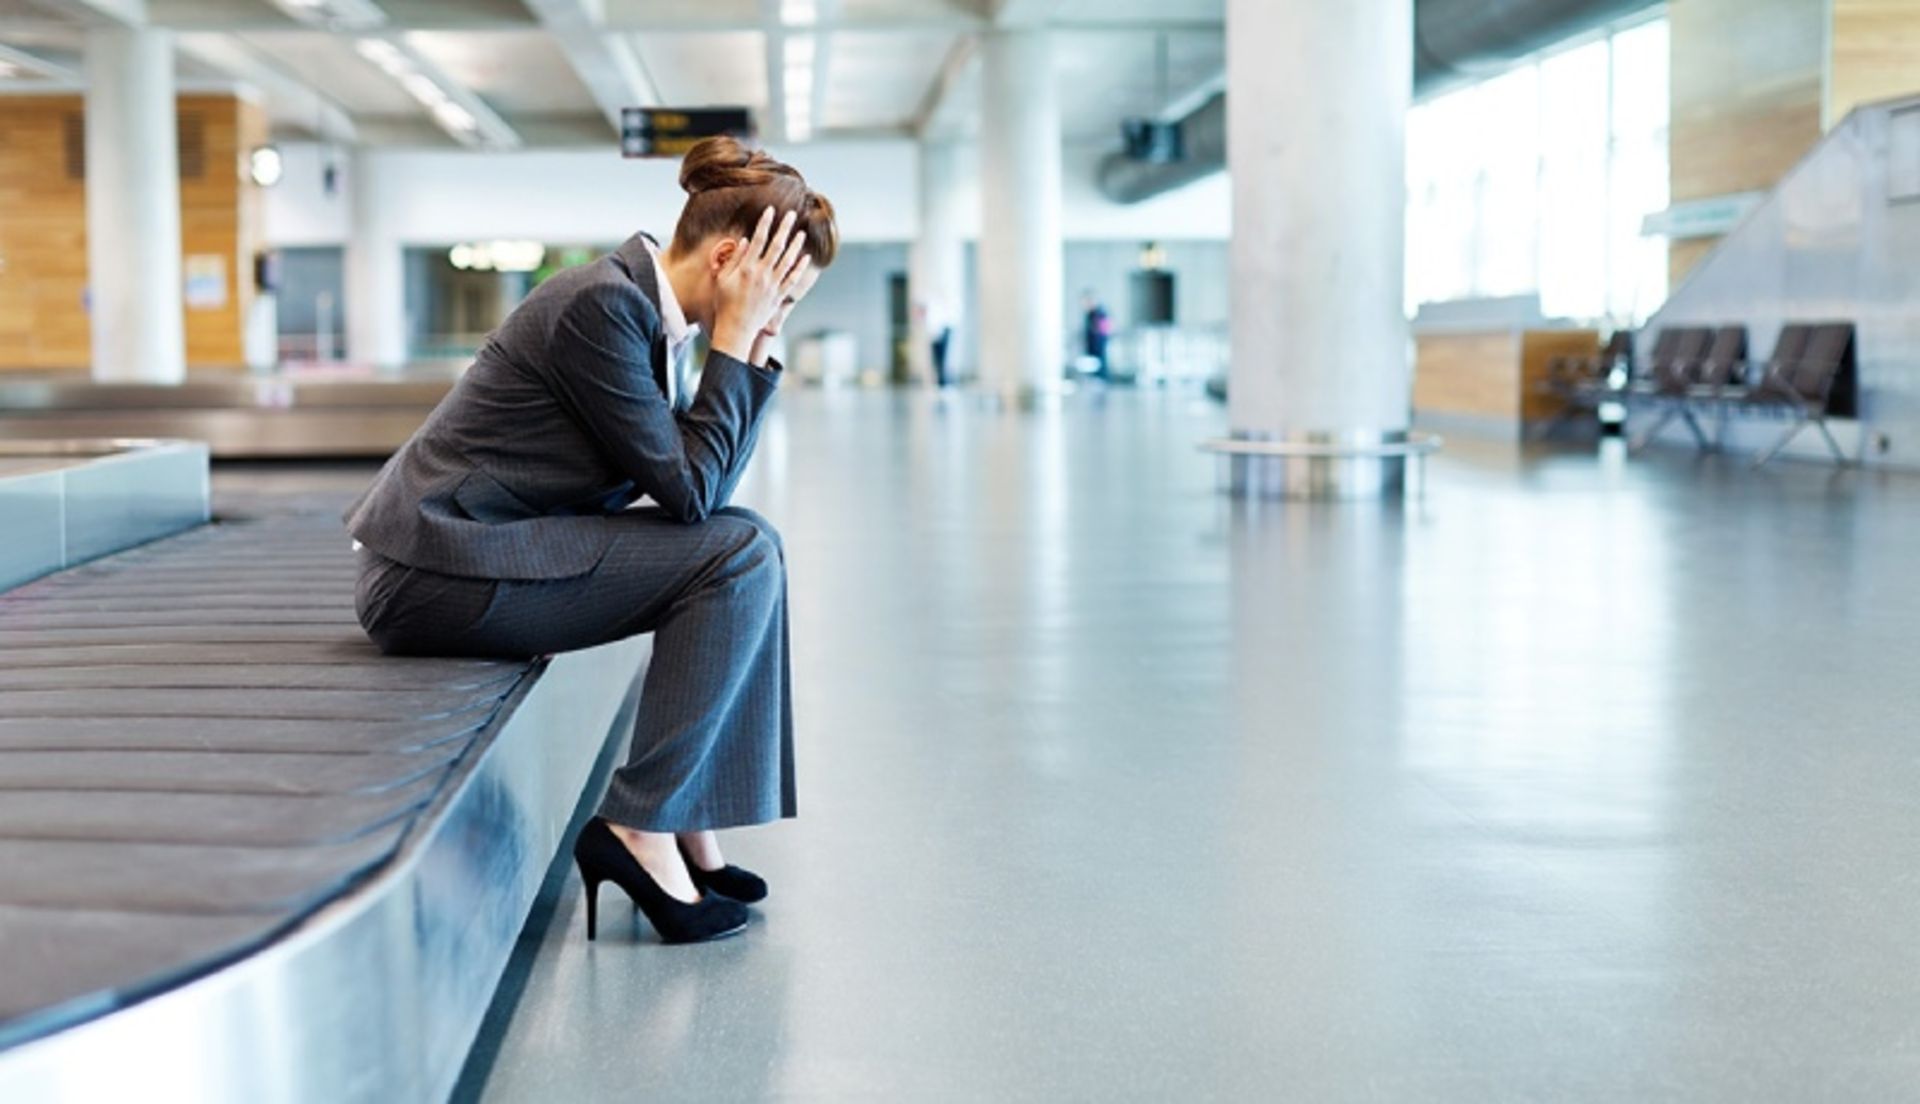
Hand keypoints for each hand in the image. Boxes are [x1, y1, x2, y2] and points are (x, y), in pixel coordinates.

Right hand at [712, 206, 810, 361]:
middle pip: (776, 246)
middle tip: (792, 214)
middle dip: (784, 228)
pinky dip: (800, 268)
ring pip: (788, 260)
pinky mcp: (779, 296)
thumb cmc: (725, 303)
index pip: (758, 239)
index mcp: (746, 268)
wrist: (736, 328)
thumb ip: (734, 259)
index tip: (770, 210)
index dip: (765, 223)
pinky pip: (792, 279)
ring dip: (796, 245)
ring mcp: (772, 285)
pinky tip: (805, 258)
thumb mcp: (723, 279)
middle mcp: (762, 274)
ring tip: (801, 233)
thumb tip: (746, 241)